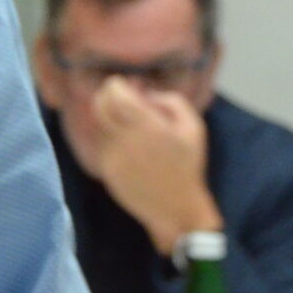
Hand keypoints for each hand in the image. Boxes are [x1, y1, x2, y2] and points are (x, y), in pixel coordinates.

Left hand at [91, 78, 221, 255]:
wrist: (175, 208)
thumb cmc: (187, 165)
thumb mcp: (193, 127)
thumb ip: (170, 100)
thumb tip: (144, 91)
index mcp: (147, 125)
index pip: (114, 92)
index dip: (117, 84)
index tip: (127, 86)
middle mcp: (125, 138)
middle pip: (99, 105)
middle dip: (107, 96)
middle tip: (120, 98)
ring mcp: (112, 155)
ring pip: (98, 124)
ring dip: (109, 117)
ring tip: (130, 124)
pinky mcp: (106, 169)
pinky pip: (100, 143)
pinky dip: (109, 137)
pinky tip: (128, 144)